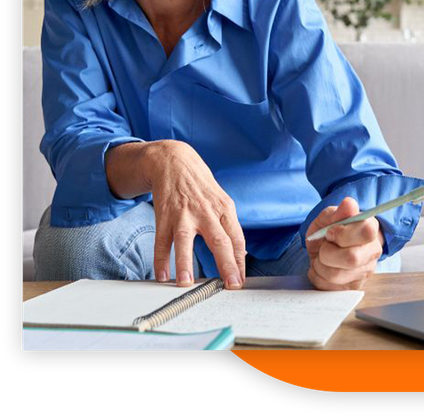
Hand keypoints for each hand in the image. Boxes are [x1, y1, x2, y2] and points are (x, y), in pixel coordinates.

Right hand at [142, 140, 245, 288]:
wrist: (174, 161)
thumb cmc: (201, 186)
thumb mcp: (221, 200)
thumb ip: (228, 226)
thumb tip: (240, 253)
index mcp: (224, 208)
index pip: (237, 238)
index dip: (240, 261)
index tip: (240, 281)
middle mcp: (206, 212)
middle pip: (219, 240)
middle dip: (226, 264)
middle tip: (231, 285)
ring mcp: (184, 214)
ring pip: (185, 240)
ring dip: (185, 263)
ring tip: (186, 283)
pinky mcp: (164, 215)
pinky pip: (162, 240)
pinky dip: (160, 259)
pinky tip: (161, 275)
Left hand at [306, 197, 383, 290]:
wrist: (323, 247)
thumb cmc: (328, 230)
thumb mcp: (328, 217)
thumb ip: (338, 212)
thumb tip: (349, 204)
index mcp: (370, 228)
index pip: (366, 231)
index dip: (343, 233)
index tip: (330, 232)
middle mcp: (372, 252)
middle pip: (352, 258)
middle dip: (328, 252)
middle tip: (323, 247)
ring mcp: (365, 272)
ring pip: (337, 275)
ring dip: (320, 265)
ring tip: (321, 258)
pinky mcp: (353, 288)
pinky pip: (330, 288)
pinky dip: (318, 277)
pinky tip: (321, 269)